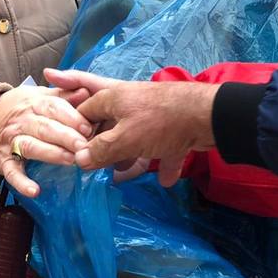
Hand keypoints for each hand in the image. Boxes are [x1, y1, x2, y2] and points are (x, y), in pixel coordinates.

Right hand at [0, 85, 92, 197]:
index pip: (54, 107)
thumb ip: (65, 94)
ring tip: (70, 161)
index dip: (72, 117)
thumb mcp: (41, 95)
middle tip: (84, 147)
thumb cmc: (21, 107)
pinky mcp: (2, 160)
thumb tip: (86, 91)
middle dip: (66, 137)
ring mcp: (11, 141)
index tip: (89, 128)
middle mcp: (22, 121)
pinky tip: (35, 191)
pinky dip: (21, 183)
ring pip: (31, 146)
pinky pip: (11, 172)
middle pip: (45, 127)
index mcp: (34, 102)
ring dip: (51, 154)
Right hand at [44, 69, 217, 187]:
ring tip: (121, 175)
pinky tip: (165, 179)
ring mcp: (153, 116)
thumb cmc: (159, 122)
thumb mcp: (124, 138)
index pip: (84, 110)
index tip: (69, 152)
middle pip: (109, 125)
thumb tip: (78, 160)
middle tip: (92, 165)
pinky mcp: (173, 129)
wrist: (207, 116)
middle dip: (102, 146)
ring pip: (134, 138)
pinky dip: (163, 162)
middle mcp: (131, 104)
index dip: (74, 130)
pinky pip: (162, 148)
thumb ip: (100, 150)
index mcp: (114, 98)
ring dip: (129, 156)